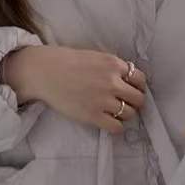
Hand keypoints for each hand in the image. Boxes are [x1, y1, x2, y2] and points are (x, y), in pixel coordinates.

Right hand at [4, 46, 147, 133]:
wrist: (44, 72)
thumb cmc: (66, 62)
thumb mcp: (95, 57)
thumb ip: (112, 67)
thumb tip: (127, 79)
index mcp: (113, 64)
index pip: (140, 79)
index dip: (137, 86)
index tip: (131, 90)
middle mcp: (112, 82)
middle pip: (138, 98)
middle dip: (134, 102)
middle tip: (125, 103)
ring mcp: (103, 100)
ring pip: (130, 113)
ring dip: (125, 114)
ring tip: (114, 113)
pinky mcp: (93, 116)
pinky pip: (117, 127)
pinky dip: (116, 127)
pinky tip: (108, 122)